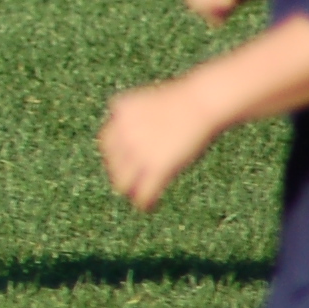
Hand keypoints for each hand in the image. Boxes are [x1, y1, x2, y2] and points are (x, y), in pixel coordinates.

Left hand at [101, 81, 223, 211]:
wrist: (201, 103)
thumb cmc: (184, 101)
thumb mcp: (150, 104)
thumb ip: (137, 120)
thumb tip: (134, 134)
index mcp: (120, 115)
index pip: (107, 143)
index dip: (114, 156)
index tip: (121, 164)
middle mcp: (123, 134)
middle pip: (114, 163)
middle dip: (121, 173)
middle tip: (129, 183)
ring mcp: (139, 152)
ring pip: (124, 181)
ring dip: (130, 190)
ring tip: (137, 197)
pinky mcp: (157, 167)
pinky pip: (145, 191)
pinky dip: (145, 201)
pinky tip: (148, 206)